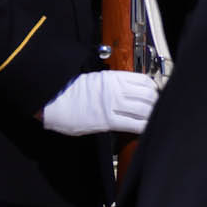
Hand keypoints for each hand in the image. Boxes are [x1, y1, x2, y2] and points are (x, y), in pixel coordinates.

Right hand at [41, 70, 156, 136]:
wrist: (51, 100)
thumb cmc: (69, 91)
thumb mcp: (94, 79)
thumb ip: (113, 83)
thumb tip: (128, 89)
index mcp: (113, 77)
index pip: (144, 80)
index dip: (152, 89)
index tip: (153, 94)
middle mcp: (115, 89)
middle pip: (148, 95)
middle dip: (155, 102)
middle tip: (155, 108)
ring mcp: (112, 105)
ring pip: (144, 109)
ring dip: (151, 115)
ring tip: (151, 119)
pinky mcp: (107, 120)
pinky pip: (133, 124)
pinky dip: (143, 127)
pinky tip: (145, 129)